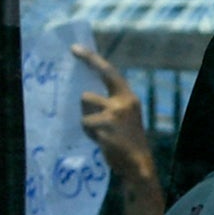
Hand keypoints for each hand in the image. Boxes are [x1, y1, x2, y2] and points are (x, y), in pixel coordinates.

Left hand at [73, 45, 157, 183]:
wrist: (139, 165)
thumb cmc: (129, 140)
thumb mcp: (125, 115)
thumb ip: (111, 103)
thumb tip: (85, 95)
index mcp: (128, 97)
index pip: (108, 72)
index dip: (90, 59)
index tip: (74, 49)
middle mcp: (122, 103)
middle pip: (86, 96)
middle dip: (85, 109)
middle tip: (93, 121)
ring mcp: (113, 116)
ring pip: (84, 113)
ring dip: (87, 123)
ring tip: (101, 134)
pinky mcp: (105, 129)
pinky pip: (86, 127)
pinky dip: (90, 135)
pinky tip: (102, 142)